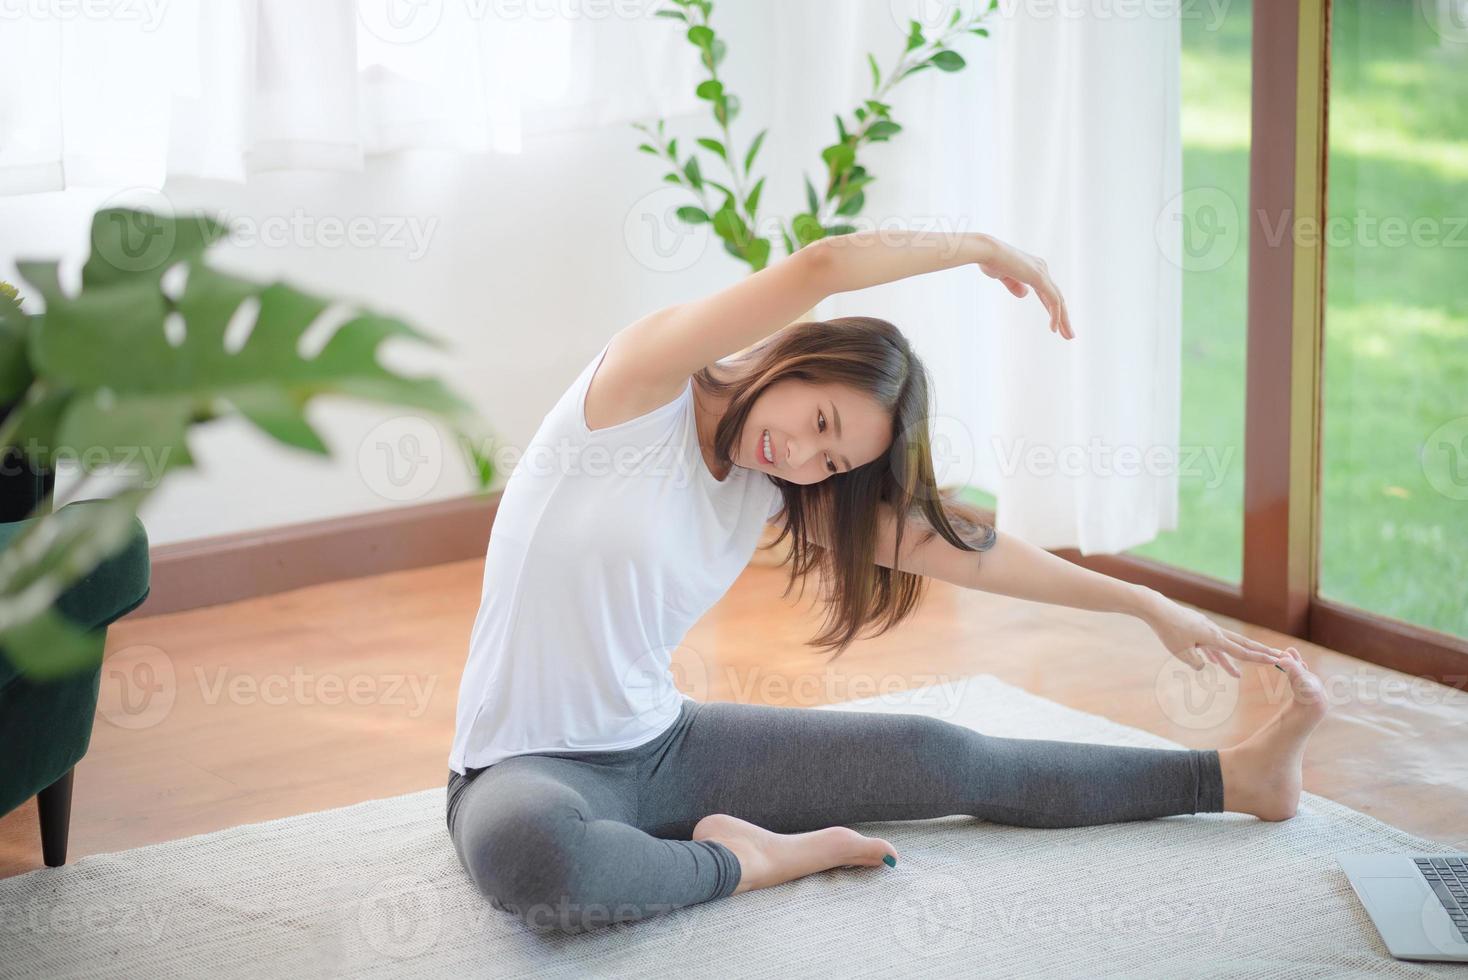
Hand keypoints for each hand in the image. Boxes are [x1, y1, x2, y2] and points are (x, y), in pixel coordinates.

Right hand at [975, 236, 1074, 339]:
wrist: (986, 252)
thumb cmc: (991, 261)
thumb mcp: (1004, 277)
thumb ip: (1015, 286)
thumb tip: (1025, 295)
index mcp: (1034, 268)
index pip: (1048, 293)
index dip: (1052, 310)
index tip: (1055, 326)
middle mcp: (1042, 269)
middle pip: (1057, 297)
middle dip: (1063, 318)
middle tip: (1069, 334)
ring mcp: (1042, 273)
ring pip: (1059, 300)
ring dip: (1064, 320)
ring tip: (1068, 336)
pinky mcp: (1039, 278)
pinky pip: (1053, 300)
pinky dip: (1055, 315)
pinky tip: (1054, 328)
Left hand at [1140, 594, 1290, 677]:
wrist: (1156, 608)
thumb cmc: (1168, 630)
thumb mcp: (1181, 652)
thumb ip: (1196, 663)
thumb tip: (1204, 667)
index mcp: (1214, 638)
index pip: (1241, 651)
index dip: (1259, 658)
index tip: (1276, 660)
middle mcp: (1214, 631)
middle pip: (1241, 644)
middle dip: (1257, 653)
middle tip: (1275, 657)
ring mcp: (1205, 628)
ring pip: (1223, 646)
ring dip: (1230, 660)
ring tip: (1235, 676)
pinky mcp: (1195, 628)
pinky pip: (1208, 644)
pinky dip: (1212, 653)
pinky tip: (1213, 662)